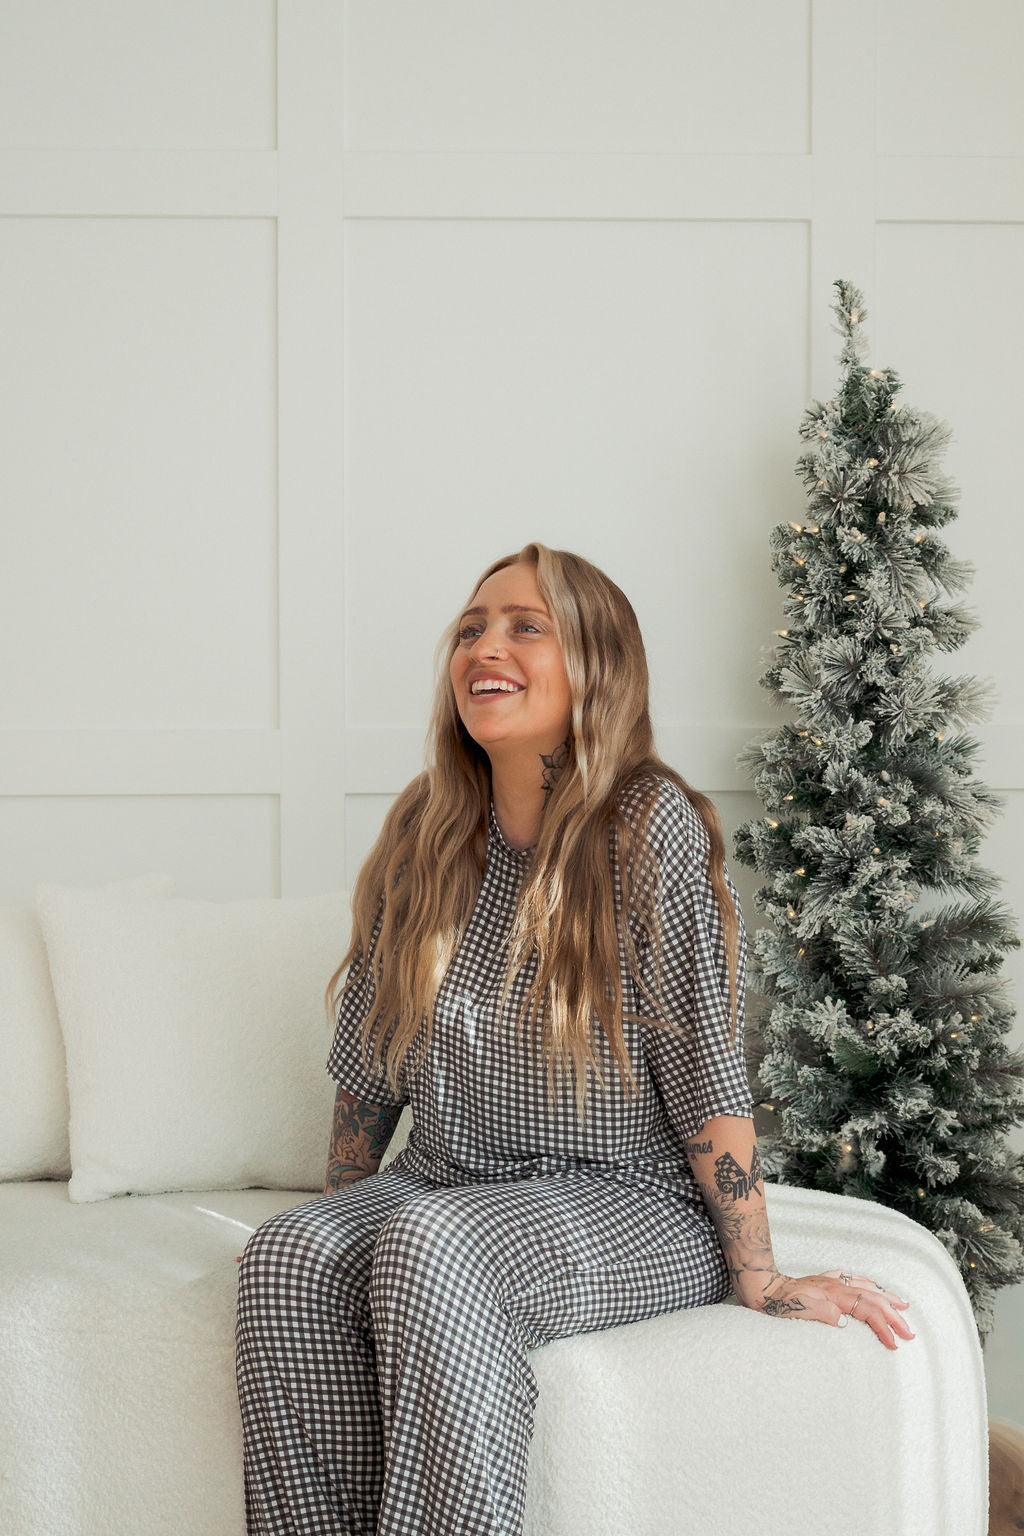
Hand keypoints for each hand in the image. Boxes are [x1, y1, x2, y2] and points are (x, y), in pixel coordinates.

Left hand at [742, 1268, 915, 1350]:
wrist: (761, 1287)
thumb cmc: (778, 1303)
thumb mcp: (798, 1311)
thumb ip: (822, 1314)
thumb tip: (844, 1321)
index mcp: (833, 1295)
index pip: (867, 1311)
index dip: (883, 1327)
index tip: (894, 1344)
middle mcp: (835, 1286)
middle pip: (872, 1299)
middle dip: (893, 1315)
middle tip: (910, 1332)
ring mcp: (830, 1282)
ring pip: (865, 1287)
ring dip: (885, 1297)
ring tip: (903, 1305)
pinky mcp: (822, 1282)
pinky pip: (850, 1279)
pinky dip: (865, 1284)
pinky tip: (869, 1285)